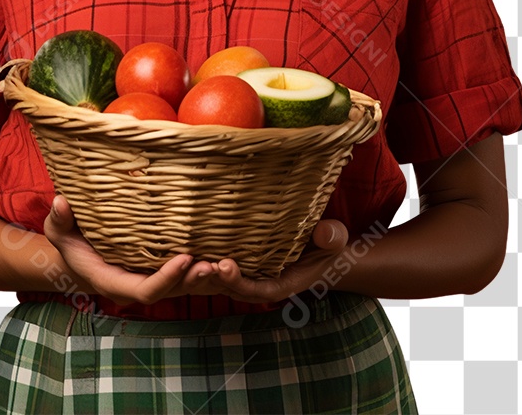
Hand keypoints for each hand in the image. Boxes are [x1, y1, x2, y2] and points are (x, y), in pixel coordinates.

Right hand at [43, 195, 223, 306]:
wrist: (80, 255)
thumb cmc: (70, 242)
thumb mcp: (58, 232)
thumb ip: (59, 220)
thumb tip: (62, 203)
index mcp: (115, 282)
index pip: (146, 290)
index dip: (167, 278)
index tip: (185, 258)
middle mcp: (138, 285)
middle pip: (173, 292)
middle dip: (195, 280)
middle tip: (216, 264)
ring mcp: (153, 279)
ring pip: (185, 286)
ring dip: (208, 277)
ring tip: (228, 262)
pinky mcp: (164, 270)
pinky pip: (188, 275)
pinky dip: (207, 269)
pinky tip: (228, 255)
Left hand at [174, 218, 351, 304]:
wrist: (326, 254)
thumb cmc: (329, 246)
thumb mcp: (334, 240)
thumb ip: (330, 238)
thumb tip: (324, 233)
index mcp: (281, 283)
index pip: (254, 288)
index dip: (237, 280)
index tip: (225, 264)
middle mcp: (262, 283)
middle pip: (231, 287)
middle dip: (213, 278)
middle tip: (197, 260)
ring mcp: (252, 275)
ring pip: (221, 280)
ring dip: (204, 271)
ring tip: (187, 254)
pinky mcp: (245, 265)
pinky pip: (222, 268)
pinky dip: (207, 262)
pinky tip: (190, 247)